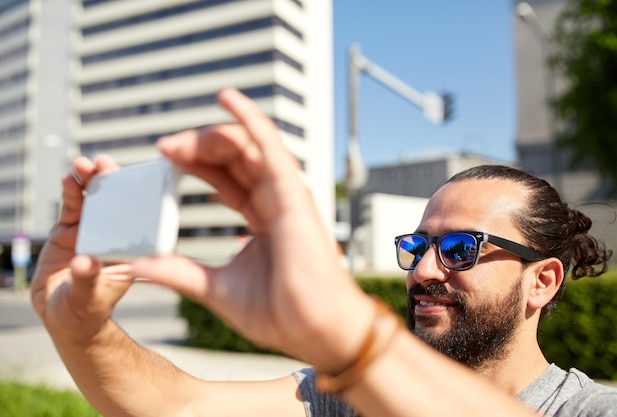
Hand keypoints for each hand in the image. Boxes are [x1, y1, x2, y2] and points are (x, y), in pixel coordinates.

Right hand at [30, 155, 132, 342]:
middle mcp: (115, 234)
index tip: (136, 177)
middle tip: (104, 164)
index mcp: (130, 248)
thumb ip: (87, 280)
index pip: (139, 217)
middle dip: (111, 180)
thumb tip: (83, 263)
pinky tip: (68, 178)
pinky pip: (72, 206)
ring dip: (89, 180)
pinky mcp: (71, 229)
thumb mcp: (89, 297)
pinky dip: (70, 191)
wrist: (63, 314)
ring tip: (83, 165)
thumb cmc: (86, 309)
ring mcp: (93, 229)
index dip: (137, 195)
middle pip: (117, 201)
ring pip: (93, 198)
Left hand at [131, 88, 374, 369]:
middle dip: (196, 148)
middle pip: (233, 158)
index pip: (225, 179)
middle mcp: (274, 200)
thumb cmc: (278, 313)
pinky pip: (269, 146)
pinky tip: (227, 98)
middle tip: (163, 150)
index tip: (161, 161)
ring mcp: (285, 194)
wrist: (314, 331)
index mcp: (260, 218)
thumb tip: (136, 265)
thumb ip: (179, 271)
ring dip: (210, 136)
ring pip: (247, 147)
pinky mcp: (293, 193)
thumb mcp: (214, 289)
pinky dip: (250, 119)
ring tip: (175, 143)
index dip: (195, 165)